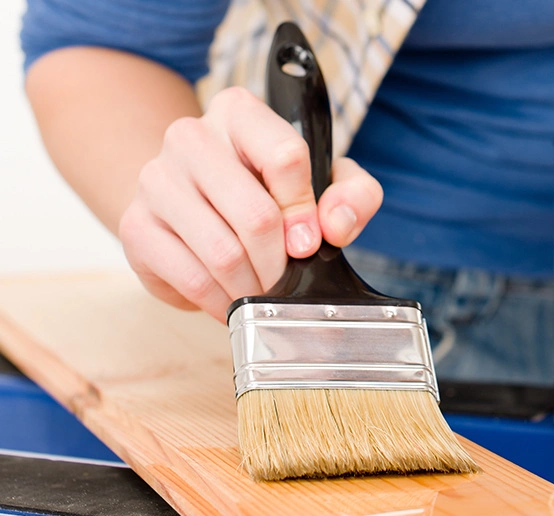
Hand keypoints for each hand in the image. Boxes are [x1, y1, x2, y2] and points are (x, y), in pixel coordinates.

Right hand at [118, 87, 382, 321]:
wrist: (194, 206)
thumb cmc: (268, 191)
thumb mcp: (326, 183)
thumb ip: (353, 195)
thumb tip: (334, 225)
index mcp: (240, 113)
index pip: (286, 157)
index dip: (305, 211)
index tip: (309, 240)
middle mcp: (190, 136)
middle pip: (256, 214)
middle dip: (281, 261)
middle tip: (286, 279)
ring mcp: (156, 180)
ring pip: (223, 252)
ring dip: (253, 285)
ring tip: (262, 291)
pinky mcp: (136, 227)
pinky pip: (192, 278)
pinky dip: (222, 300)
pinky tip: (232, 299)